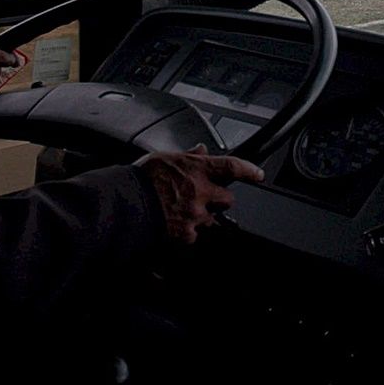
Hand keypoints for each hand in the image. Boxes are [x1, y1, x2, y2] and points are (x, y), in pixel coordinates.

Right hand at [135, 145, 264, 243]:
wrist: (125, 204)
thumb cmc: (141, 179)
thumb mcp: (164, 157)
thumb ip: (187, 156)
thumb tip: (200, 149)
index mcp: (197, 169)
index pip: (232, 167)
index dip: (249, 170)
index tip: (258, 174)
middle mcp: (201, 192)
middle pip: (227, 199)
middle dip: (219, 200)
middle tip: (204, 198)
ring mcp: (195, 215)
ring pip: (211, 219)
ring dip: (202, 216)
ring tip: (182, 212)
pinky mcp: (186, 233)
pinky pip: (195, 235)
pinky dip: (187, 232)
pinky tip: (174, 225)